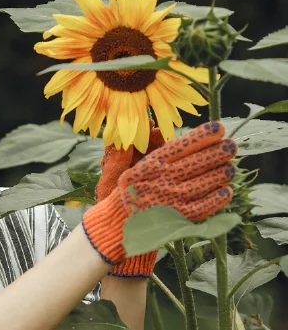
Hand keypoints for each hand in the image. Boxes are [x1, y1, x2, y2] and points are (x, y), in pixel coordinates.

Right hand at [83, 121, 236, 264]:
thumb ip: (160, 157)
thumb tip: (188, 142)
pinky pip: (204, 206)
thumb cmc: (131, 192)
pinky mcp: (178, 217)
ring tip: (229, 168)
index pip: (182, 145)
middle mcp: (162, 179)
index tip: (218, 128)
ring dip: (221, 173)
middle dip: (218, 152)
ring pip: (204, 182)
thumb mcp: (137, 168)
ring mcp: (171, 199)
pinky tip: (226, 191)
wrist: (119, 222)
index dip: (203, 135)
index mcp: (152, 164)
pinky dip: (218, 198)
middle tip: (231, 146)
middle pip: (197, 162)